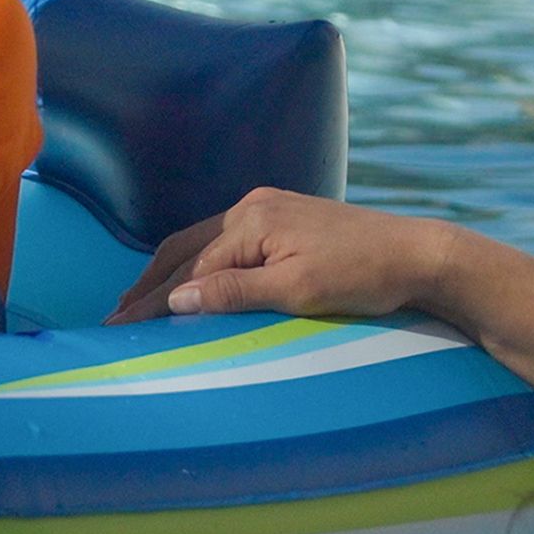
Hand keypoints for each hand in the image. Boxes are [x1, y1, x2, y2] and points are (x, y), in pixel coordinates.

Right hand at [108, 188, 454, 323]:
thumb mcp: (296, 290)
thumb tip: (177, 299)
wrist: (418, 254)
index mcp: (251, 222)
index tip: (118, 325)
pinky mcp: (283, 218)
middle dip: (148, 283)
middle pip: (184, 248)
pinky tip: (190, 279)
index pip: (187, 268)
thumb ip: (234, 292)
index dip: (151, 300)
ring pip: (201, 242)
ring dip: (170, 272)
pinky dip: (198, 262)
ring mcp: (267, 209)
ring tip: (141, 301)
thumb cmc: (362, 276)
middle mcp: (251, 208)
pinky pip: (224, 241)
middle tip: (116, 316)